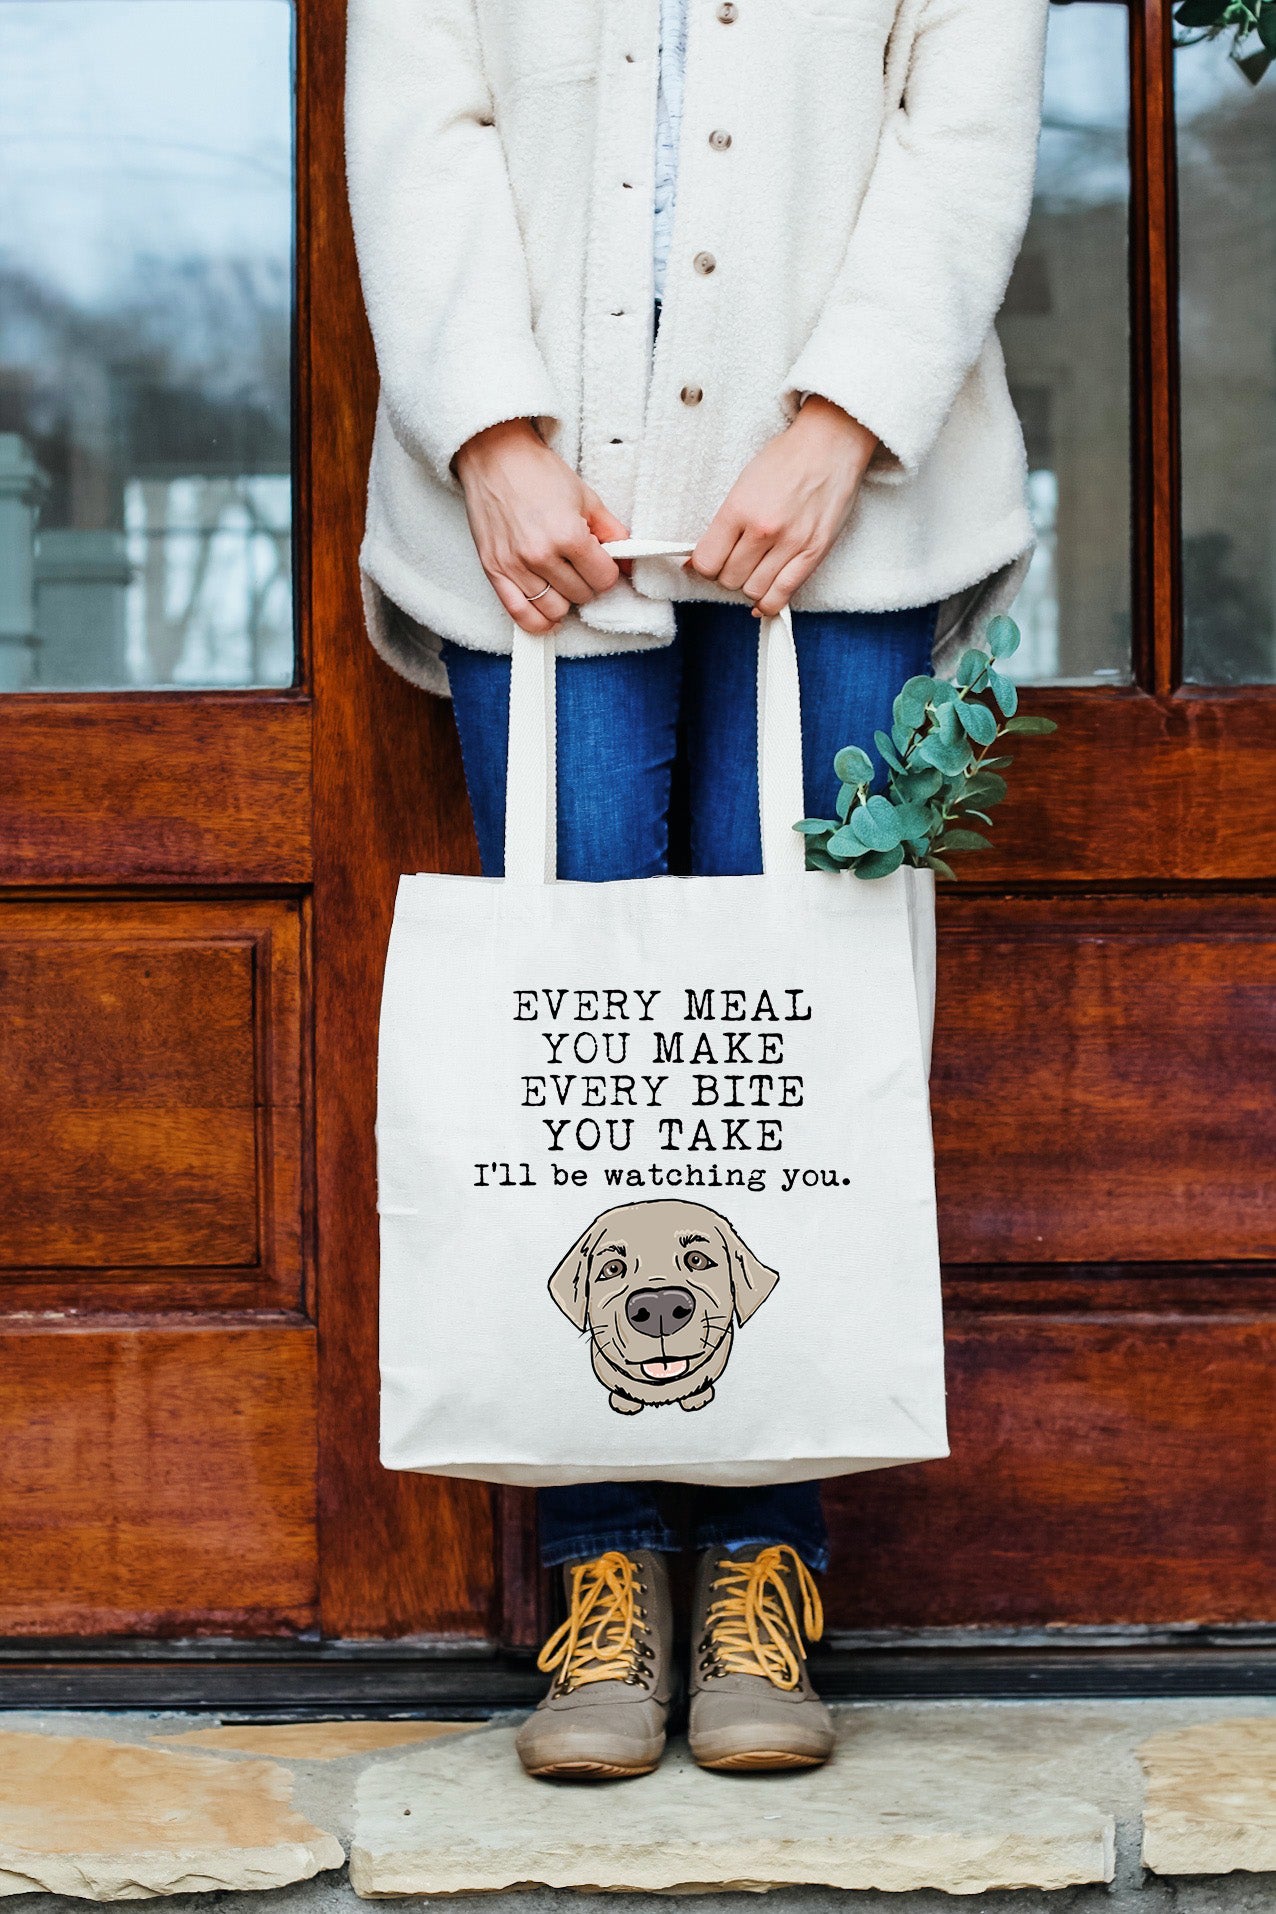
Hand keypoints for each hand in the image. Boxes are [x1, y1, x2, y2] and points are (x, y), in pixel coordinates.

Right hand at [454, 420, 626, 633]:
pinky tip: (549, 617)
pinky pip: (520, 615)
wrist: (494, 457)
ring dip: (565, 600)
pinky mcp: (494, 571)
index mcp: (568, 534)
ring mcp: (515, 566)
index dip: (608, 571)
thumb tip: (628, 563)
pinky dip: (538, 622)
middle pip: (582, 596)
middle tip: (579, 565)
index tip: (601, 562)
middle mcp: (541, 555)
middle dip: (587, 583)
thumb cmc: (538, 473)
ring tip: (562, 581)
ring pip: (555, 610)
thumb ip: (613, 533)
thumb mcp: (586, 497)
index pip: (604, 579)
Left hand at [688, 397, 878, 616]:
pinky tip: (763, 598)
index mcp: (739, 508)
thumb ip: (723, 524)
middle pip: (729, 579)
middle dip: (727, 575)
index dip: (704, 566)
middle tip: (736, 562)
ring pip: (754, 591)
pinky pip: (783, 595)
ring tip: (754, 571)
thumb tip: (697, 562)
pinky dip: (769, 603)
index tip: (711, 560)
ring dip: (749, 586)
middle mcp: (763, 530)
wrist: (830, 444)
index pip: (707, 562)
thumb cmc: (786, 460)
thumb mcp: (744, 484)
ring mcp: (791, 543)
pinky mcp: (814, 553)